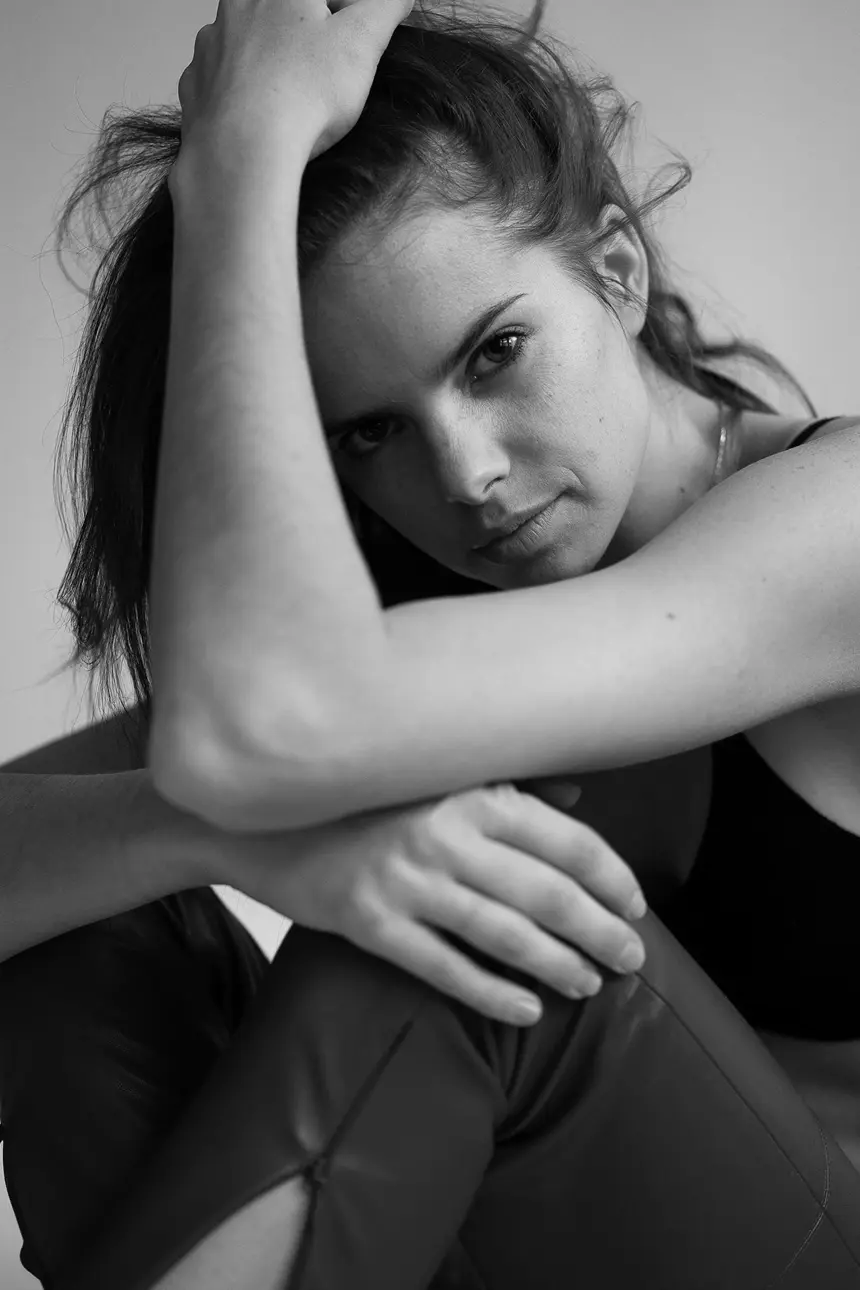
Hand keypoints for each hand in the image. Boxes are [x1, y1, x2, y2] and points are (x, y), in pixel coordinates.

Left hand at [174, 0, 414, 167]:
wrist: (244, 150)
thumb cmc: (302, 94)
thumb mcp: (363, 42)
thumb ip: (384, 8)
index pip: (315, 3)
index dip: (340, 20)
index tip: (350, 45)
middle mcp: (234, 9)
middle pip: (276, 15)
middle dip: (300, 37)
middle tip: (322, 71)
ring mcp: (209, 49)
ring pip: (243, 45)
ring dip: (267, 64)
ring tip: (290, 99)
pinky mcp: (194, 88)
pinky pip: (219, 83)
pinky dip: (240, 97)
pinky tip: (259, 119)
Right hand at [223, 781, 647, 1026]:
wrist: (262, 819)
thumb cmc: (359, 795)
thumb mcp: (432, 776)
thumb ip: (506, 786)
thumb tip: (577, 803)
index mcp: (466, 792)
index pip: (562, 839)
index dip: (608, 875)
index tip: (636, 903)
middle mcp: (441, 835)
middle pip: (544, 892)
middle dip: (599, 929)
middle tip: (632, 958)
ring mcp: (405, 882)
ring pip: (501, 934)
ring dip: (556, 964)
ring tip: (590, 984)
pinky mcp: (370, 924)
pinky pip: (443, 968)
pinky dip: (490, 993)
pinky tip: (526, 1011)